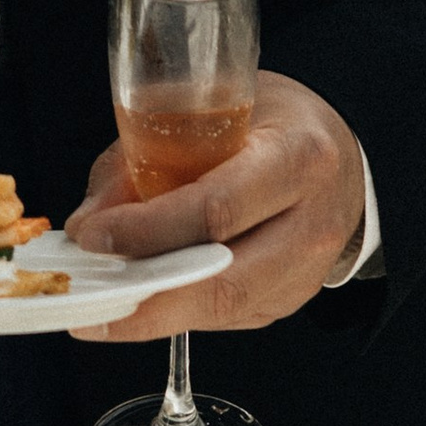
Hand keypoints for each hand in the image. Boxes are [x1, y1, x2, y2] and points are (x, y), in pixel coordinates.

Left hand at [67, 69, 365, 344]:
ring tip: (97, 300)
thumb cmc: (271, 124)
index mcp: (298, 158)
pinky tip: (140, 295)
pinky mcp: (290, 301)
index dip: (146, 230)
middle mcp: (312, 224)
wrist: (340, 159)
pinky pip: (225, 317)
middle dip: (144, 297)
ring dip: (151, 311)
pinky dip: (175, 310)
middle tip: (84, 298)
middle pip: (222, 281)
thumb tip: (87, 222)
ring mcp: (307, 272)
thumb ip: (144, 155)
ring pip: (221, 310)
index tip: (91, 235)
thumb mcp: (210, 108)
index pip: (216, 209)